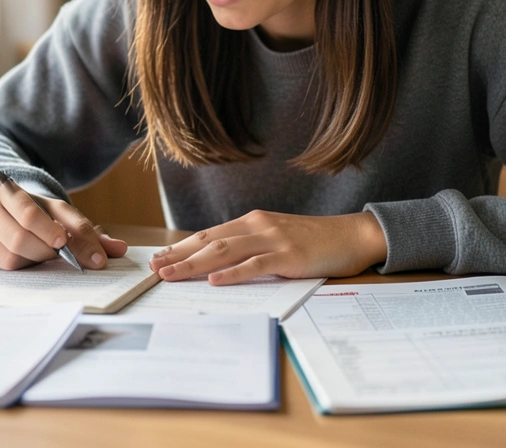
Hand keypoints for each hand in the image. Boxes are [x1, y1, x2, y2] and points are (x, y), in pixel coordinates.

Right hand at [0, 179, 127, 270]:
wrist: (1, 210)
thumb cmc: (35, 213)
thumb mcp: (59, 214)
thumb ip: (87, 231)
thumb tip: (120, 249)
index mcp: (10, 188)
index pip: (35, 211)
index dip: (56, 231)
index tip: (74, 249)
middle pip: (23, 236)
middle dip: (47, 249)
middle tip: (58, 252)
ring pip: (13, 254)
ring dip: (36, 258)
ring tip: (41, 251)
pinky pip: (3, 265)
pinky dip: (21, 266)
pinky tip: (25, 256)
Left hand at [148, 210, 387, 285]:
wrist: (352, 235)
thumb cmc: (314, 241)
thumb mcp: (276, 239)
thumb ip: (250, 247)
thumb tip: (216, 265)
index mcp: (252, 222)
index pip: (208, 235)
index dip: (181, 247)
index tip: (158, 259)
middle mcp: (258, 226)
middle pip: (209, 241)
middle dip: (178, 256)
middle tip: (153, 269)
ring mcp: (273, 239)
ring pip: (225, 251)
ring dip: (194, 264)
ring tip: (171, 274)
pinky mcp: (289, 255)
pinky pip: (256, 264)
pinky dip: (233, 273)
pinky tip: (214, 281)